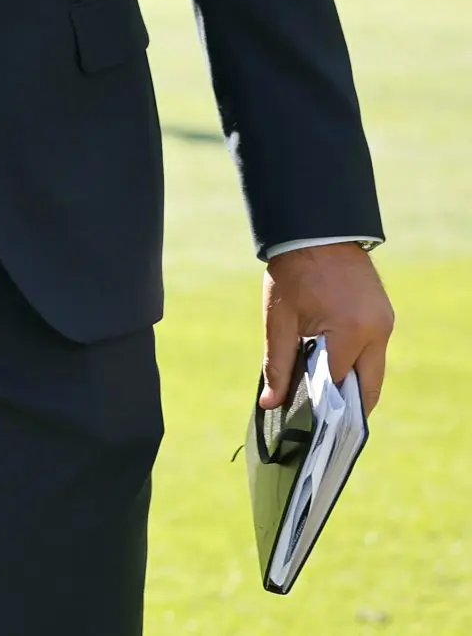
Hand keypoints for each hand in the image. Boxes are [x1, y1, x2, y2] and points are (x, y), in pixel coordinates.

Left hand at [261, 242, 393, 413]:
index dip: (322, 405)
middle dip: (348, 406)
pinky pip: (374, 351)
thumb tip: (270, 405)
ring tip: (325, 399)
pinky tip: (335, 369)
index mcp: (351, 333)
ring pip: (374, 370)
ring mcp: (385, 323)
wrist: (314, 231)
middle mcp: (377, 331)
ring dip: (353, 383)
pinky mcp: (385, 315)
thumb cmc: (292, 274)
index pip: (339, 385)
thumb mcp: (278, 321)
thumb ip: (276, 365)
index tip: (307, 423)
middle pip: (368, 385)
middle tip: (324, 423)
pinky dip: (357, 363)